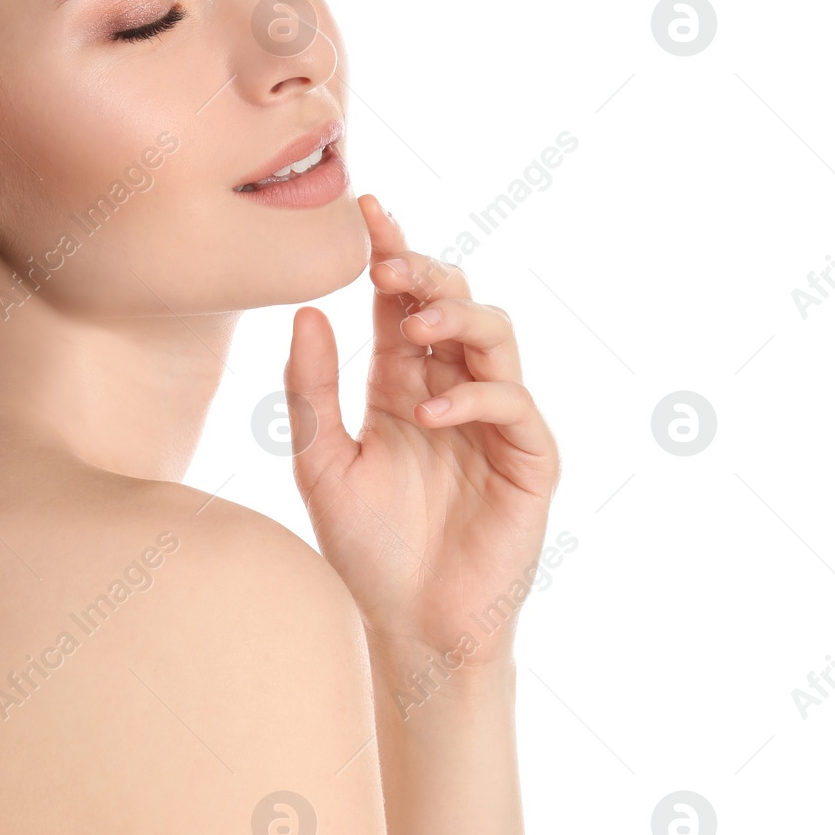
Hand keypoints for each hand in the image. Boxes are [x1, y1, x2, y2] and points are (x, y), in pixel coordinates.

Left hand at [283, 193, 559, 676]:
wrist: (409, 625)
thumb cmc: (364, 546)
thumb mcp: (320, 462)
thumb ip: (311, 390)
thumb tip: (307, 312)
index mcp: (399, 383)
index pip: (400, 304)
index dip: (390, 255)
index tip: (367, 210)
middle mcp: (448, 390)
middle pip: (453, 302)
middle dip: (426, 273)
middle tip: (389, 267)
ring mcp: (493, 421)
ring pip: (495, 336)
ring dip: (457, 319)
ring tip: (416, 326)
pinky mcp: (527, 459)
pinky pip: (513, 404)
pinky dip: (475, 396)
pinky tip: (430, 413)